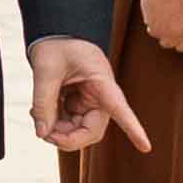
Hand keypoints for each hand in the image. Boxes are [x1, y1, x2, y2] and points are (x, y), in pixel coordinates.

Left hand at [29, 36, 145, 153]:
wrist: (55, 36)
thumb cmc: (56, 46)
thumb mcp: (45, 70)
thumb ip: (42, 101)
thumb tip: (42, 133)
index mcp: (102, 82)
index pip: (119, 108)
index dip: (132, 129)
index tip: (146, 147)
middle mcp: (100, 97)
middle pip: (92, 131)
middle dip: (68, 138)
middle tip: (44, 133)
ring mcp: (90, 103)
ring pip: (78, 132)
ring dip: (57, 132)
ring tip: (36, 115)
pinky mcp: (79, 106)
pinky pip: (68, 125)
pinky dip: (53, 124)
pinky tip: (38, 113)